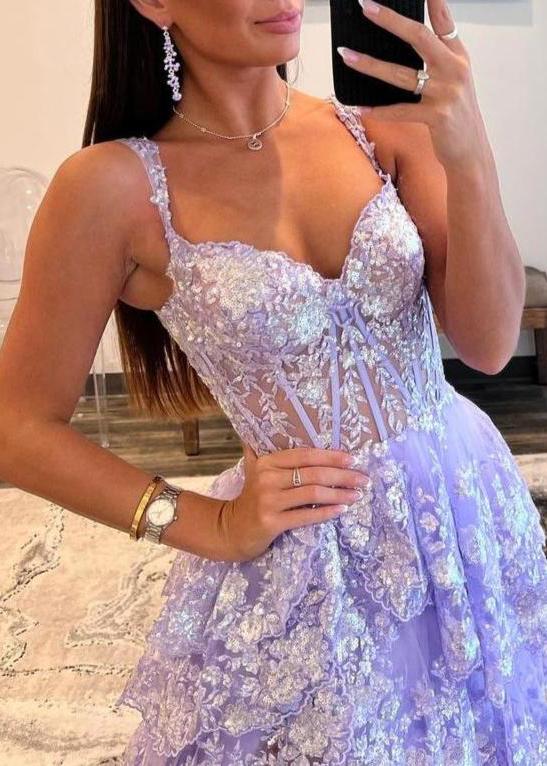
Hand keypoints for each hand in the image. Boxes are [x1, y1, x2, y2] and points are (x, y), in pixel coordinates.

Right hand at [216, 443, 371, 562]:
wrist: (231, 529)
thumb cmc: (251, 498)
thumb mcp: (253, 470)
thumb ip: (262, 451)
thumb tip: (266, 427)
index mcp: (266, 462)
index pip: (304, 455)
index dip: (330, 456)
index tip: (351, 459)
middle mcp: (266, 478)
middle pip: (313, 474)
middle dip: (342, 475)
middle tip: (363, 478)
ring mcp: (268, 501)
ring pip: (312, 494)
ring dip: (339, 493)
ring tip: (357, 494)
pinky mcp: (271, 522)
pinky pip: (305, 516)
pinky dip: (326, 512)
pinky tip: (341, 509)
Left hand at [338, 0, 487, 169]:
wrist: (471, 150)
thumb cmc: (456, 114)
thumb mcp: (454, 80)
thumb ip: (438, 58)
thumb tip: (408, 40)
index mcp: (457, 56)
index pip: (443, 21)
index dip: (432, 1)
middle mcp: (454, 69)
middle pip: (418, 37)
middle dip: (389, 20)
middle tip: (366, 7)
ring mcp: (445, 93)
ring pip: (401, 74)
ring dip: (369, 64)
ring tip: (346, 55)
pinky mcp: (436, 117)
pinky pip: (400, 111)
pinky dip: (379, 111)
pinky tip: (361, 108)